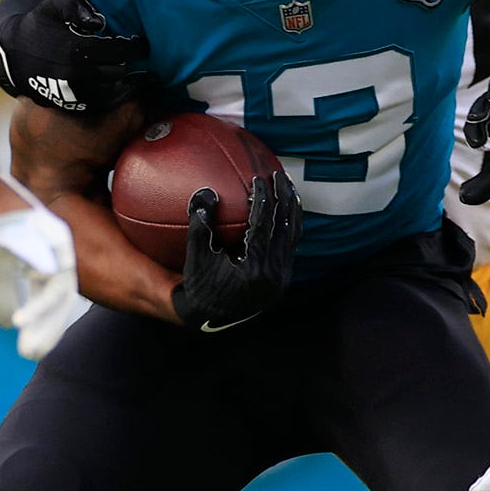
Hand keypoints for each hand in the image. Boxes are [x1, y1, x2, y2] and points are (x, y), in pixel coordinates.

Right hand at [0, 0, 150, 114]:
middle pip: (119, 71)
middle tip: (132, 56)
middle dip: (127, 63)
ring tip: (127, 71)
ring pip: (112, 90)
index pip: (121, 51)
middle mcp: (78, 75)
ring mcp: (74, 94)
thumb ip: (76, 6)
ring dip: (121, 81)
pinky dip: (110, 95)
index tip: (143, 44)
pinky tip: (115, 86)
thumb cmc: (36, 26)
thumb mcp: (51, 6)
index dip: (137, 47)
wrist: (11, 57)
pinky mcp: (71, 106)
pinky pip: (100, 104)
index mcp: (77, 51)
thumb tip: (100, 21)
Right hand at [0, 184, 83, 358]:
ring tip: (26, 346)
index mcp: (46, 261)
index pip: (55, 300)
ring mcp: (55, 242)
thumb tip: (4, 326)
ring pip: (59, 290)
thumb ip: (2, 297)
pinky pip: (47, 275)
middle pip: (62, 299)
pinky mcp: (47, 234)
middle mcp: (57, 252)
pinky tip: (18, 321)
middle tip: (33, 357)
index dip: (46, 327)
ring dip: (41, 322)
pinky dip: (35, 301)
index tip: (34, 352)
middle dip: (48, 332)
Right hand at [170, 172, 301, 330]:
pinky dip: (290, 222)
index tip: (258, 178)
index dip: (263, 199)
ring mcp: (283, 274)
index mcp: (255, 268)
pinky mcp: (284, 274)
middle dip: (284, 196)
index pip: (264, 225)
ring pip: (294, 233)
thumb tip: (206, 192)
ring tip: (287, 185)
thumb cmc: (201, 284)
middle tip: (278, 174)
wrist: (214, 316)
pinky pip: (292, 242)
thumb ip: (199, 226)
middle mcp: (275, 272)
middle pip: (286, 226)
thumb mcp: (195, 257)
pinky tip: (284, 206)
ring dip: (292, 207)